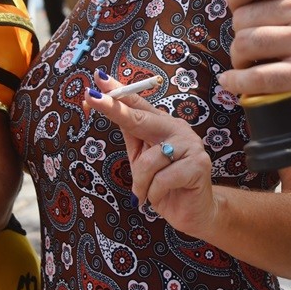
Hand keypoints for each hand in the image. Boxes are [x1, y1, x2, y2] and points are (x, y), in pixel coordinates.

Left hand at [83, 74, 217, 237]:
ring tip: (147, 194)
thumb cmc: (163, 184)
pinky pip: (162, 180)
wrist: (193, 211)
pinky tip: (161, 196)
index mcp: (162, 125)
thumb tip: (106, 107)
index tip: (98, 77)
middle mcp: (177, 128)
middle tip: (91, 96)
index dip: (118, 90)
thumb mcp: (141, 159)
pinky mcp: (199, 164)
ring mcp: (191, 144)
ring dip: (142, 185)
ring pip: (148, 161)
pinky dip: (155, 194)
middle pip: (140, 117)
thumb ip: (130, 134)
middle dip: (114, 108)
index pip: (137, 104)